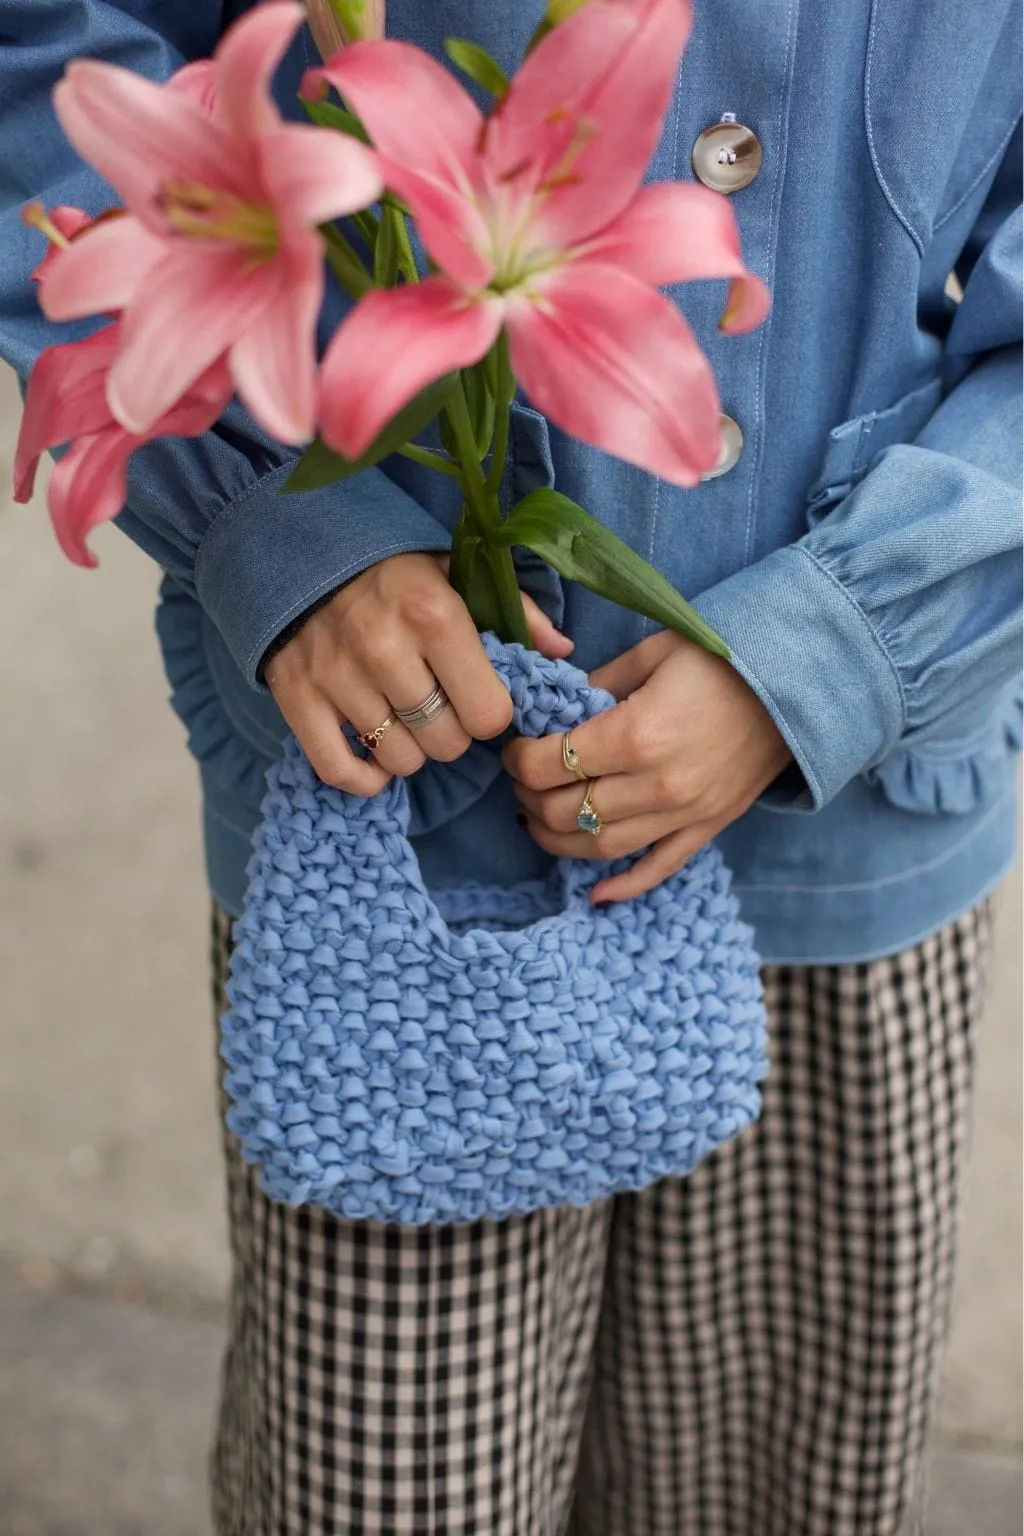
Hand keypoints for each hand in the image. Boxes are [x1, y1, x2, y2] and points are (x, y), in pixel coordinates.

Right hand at [265, 552, 572, 794]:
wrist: (301, 552)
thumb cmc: (395, 572)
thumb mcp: (459, 574)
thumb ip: (517, 612)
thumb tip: (562, 652)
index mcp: (435, 614)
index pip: (489, 714)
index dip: (490, 713)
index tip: (477, 697)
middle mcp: (384, 647)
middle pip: (447, 744)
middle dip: (452, 734)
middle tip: (440, 709)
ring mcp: (335, 675)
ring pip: (399, 760)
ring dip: (411, 751)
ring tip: (406, 721)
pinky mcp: (295, 696)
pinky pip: (338, 770)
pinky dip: (364, 777)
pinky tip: (376, 758)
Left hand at [502, 629, 792, 904]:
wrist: (797, 684)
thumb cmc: (721, 659)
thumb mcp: (652, 654)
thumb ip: (597, 685)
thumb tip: (554, 710)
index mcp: (637, 735)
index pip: (550, 764)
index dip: (519, 758)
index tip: (515, 747)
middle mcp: (657, 785)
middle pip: (566, 811)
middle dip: (530, 797)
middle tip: (523, 779)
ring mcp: (684, 814)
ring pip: (599, 848)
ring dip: (556, 840)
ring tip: (538, 819)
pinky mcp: (707, 829)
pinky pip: (658, 869)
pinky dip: (623, 887)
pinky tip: (595, 895)